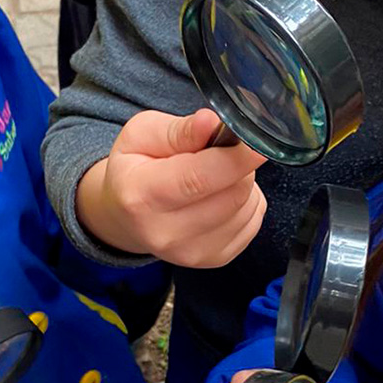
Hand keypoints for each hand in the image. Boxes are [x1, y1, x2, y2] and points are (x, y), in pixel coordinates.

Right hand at [76, 108, 266, 266]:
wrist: (126, 215)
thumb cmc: (135, 168)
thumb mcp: (142, 135)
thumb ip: (178, 130)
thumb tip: (210, 123)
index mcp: (141, 196)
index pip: (200, 178)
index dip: (236, 158)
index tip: (257, 142)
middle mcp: (165, 233)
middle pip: (232, 193)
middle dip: (238, 164)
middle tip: (221, 152)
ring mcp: (191, 253)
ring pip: (247, 207)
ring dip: (243, 183)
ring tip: (215, 175)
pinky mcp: (213, 260)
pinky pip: (252, 223)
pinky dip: (247, 203)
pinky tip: (221, 195)